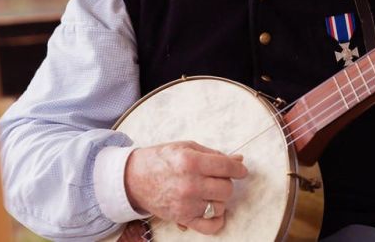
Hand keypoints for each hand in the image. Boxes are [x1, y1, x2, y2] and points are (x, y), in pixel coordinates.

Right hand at [124, 141, 248, 234]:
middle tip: (217, 178)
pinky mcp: (182, 218)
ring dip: (219, 198)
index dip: (238, 169)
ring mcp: (186, 203)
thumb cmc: (161, 159)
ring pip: (221, 205)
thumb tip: (239, 160)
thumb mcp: (186, 147)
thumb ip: (214, 154)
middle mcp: (190, 184)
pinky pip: (210, 226)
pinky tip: (214, 211)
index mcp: (191, 162)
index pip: (227, 167)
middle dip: (226, 182)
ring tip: (209, 191)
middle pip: (226, 188)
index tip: (241, 170)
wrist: (133, 179)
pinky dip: (217, 220)